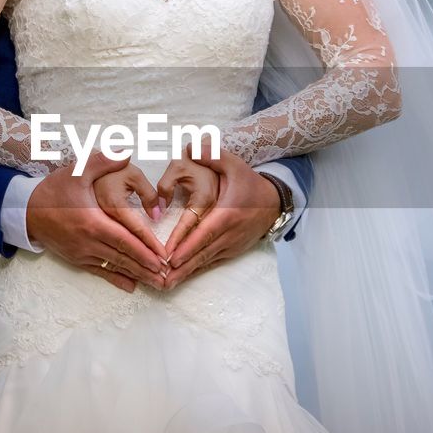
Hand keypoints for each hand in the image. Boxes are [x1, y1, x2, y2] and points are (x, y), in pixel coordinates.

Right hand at [25, 151, 167, 291]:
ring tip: (157, 283)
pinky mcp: (77, 258)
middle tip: (168, 276)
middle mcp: (89, 241)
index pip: (125, 238)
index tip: (163, 257)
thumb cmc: (54, 189)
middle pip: (124, 257)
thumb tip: (125, 153)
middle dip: (147, 267)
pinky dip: (117, 279)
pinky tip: (132, 286)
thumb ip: (102, 161)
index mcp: (92, 221)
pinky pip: (100, 272)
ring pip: (115, 266)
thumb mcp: (77, 171)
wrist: (26, 211)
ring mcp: (82, 252)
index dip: (145, 248)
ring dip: (137, 275)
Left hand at [162, 148, 281, 290]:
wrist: (273, 202)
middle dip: (181, 267)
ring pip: (205, 261)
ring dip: (185, 274)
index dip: (187, 246)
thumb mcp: (233, 164)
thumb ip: (212, 155)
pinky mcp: (231, 251)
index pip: (204, 232)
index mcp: (227, 213)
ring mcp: (231, 244)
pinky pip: (211, 263)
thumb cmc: (248, 182)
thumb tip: (192, 148)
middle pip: (202, 252)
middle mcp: (229, 233)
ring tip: (164, 284)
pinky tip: (180, 279)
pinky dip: (195, 272)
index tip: (170, 258)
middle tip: (160, 278)